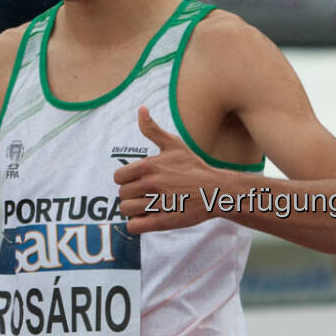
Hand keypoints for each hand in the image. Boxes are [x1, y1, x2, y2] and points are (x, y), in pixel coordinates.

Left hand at [114, 107, 219, 232]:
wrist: (216, 190)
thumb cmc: (194, 167)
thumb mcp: (174, 145)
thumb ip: (152, 129)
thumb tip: (140, 109)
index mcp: (149, 166)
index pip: (118, 177)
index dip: (127, 180)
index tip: (139, 181)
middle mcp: (151, 184)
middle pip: (122, 195)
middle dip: (132, 195)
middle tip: (148, 194)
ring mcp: (156, 204)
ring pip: (126, 211)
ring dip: (135, 210)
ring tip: (149, 206)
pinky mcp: (162, 222)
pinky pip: (134, 226)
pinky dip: (137, 224)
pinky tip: (148, 218)